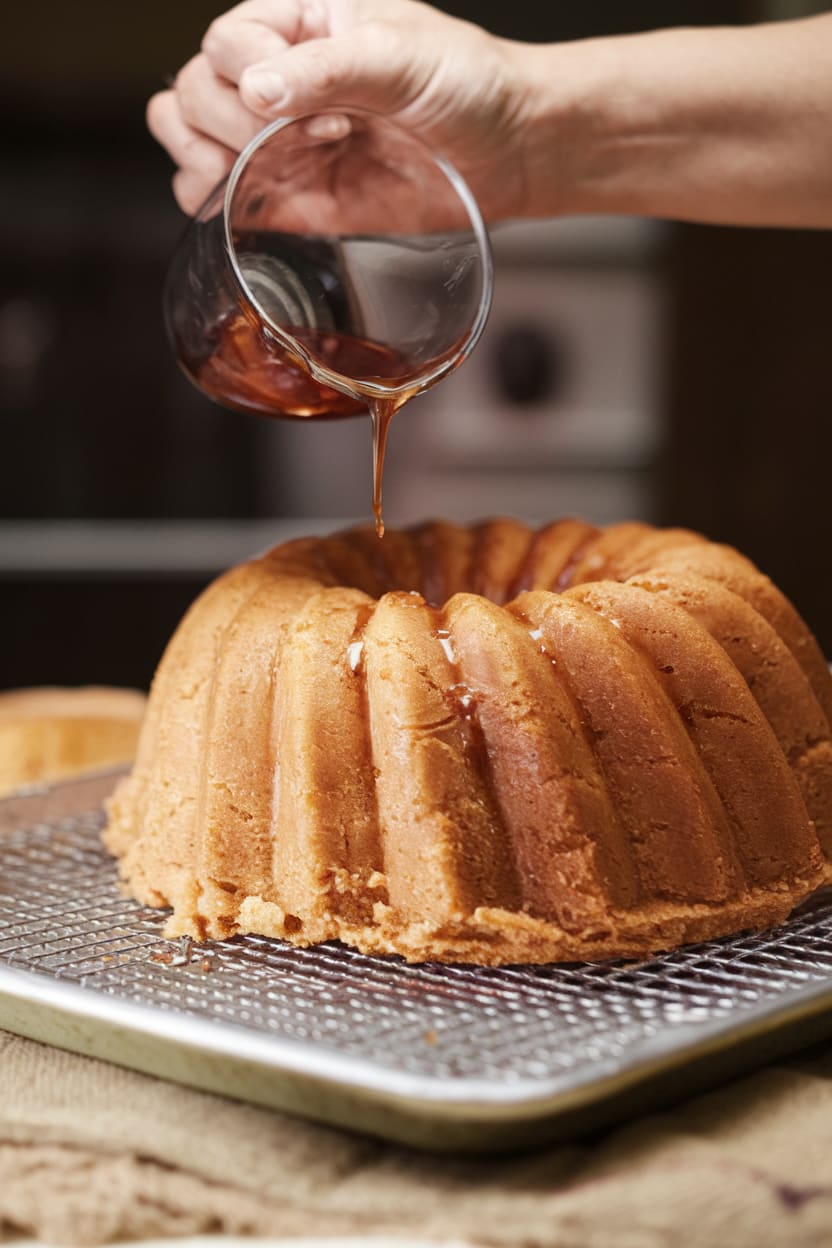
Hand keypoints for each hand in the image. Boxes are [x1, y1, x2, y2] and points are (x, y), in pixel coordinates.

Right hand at [147, 0, 533, 221]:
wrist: (505, 151)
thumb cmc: (465, 84)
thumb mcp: (402, 56)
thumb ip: (328, 68)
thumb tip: (256, 89)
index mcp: (298, 24)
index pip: (227, 42)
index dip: (251, 78)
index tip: (317, 109)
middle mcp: (276, 77)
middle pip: (194, 87)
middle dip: (231, 123)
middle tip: (305, 142)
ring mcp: (273, 137)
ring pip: (184, 131)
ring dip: (200, 155)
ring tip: (254, 168)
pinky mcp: (284, 193)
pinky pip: (211, 191)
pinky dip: (203, 198)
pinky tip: (227, 201)